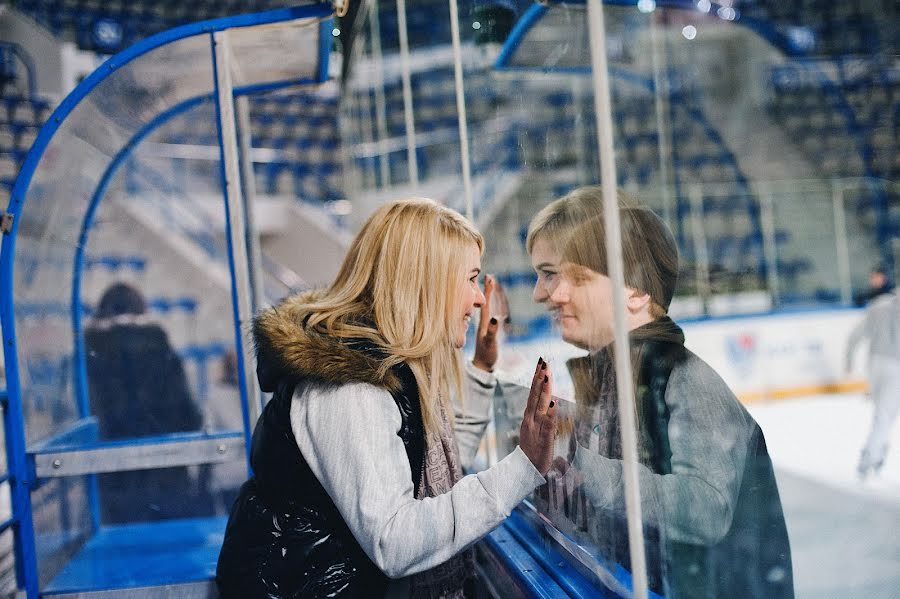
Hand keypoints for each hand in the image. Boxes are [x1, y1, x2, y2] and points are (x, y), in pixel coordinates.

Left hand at [472, 275, 500, 371]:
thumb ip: (492, 331)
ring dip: (492, 297)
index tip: (489, 277)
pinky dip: (496, 307)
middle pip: (488, 301)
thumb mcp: (490, 342)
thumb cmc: (486, 355)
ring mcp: (487, 326)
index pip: (486, 302)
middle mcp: (485, 322)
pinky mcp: (491, 332)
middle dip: (490, 289)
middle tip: (490, 276)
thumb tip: (496, 317)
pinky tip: (496, 306)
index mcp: (484, 322)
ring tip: (492, 286)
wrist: (482, 366)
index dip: (488, 290)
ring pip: (491, 307)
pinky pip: (494, 315)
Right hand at [519, 357, 556, 474]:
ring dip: (544, 391)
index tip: (541, 363)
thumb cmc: (532, 448)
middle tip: (543, 362)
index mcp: (529, 416)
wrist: (524, 470)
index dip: (537, 378)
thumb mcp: (535, 428)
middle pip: (535, 396)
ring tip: (547, 376)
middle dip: (540, 378)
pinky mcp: (544, 440)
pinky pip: (548, 425)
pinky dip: (551, 414)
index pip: (533, 393)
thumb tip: (549, 400)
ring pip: (541, 407)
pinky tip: (554, 403)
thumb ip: (541, 415)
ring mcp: (536, 429)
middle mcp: (531, 419)